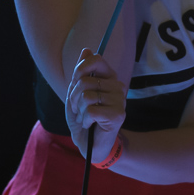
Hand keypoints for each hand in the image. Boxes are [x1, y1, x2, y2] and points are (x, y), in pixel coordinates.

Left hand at [65, 48, 127, 162]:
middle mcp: (117, 86)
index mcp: (109, 78)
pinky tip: (89, 124)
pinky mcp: (118, 115)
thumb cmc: (83, 118)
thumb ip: (81, 73)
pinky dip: (84, 120)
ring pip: (87, 96)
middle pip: (85, 81)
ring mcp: (120, 100)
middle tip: (77, 108)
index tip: (75, 83)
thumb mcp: (76, 93)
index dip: (80, 69)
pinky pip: (91, 110)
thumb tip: (86, 49)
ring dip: (79, 110)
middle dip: (73, 97)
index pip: (96, 59)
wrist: (90, 144)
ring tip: (84, 118)